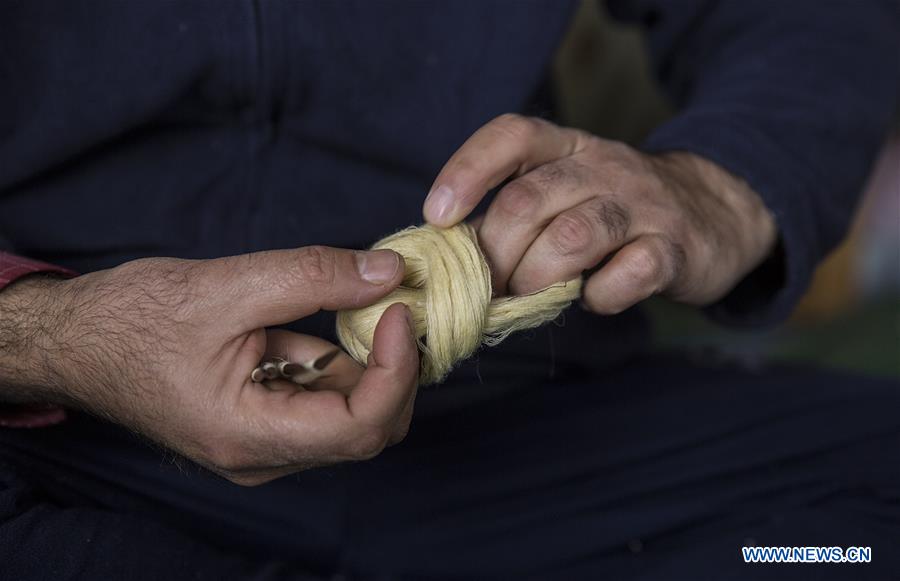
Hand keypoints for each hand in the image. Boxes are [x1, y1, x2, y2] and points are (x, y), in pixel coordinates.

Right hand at [0, 247, 417, 485]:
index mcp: (250, 435)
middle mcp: (262, 455)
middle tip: (397, 306)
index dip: (397, 369)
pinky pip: (318, 401)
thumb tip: (388, 271)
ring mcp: (262, 444)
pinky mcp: (260, 423)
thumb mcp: (227, 286)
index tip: (400, 310)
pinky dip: (336, 361)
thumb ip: (314, 277)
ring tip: (368, 305)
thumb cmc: (132, 320)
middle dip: (394, 368)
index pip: (361, 427)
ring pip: (347, 415)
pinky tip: (325, 322)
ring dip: (368, 361)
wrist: (77, 340)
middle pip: (365, 429)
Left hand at [423, 114, 776, 312]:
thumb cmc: (618, 211)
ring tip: (531, 295)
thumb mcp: (569, 191)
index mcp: (568, 147)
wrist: (718, 212)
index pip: (512, 135)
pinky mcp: (674, 248)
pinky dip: (599, 297)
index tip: (437, 216)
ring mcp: (642, 206)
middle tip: (490, 288)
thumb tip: (456, 260)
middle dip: (495, 255)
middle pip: (527, 201)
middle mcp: (603, 166)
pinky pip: (628, 274)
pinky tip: (594, 298)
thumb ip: (519, 215)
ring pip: (573, 236)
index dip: (467, 170)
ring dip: (536, 277)